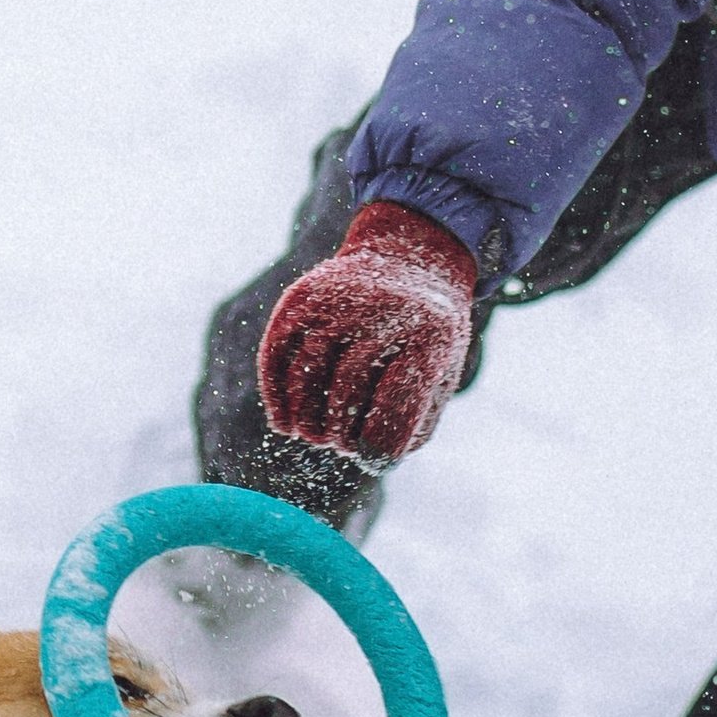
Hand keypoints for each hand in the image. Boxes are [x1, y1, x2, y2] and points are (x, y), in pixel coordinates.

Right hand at [258, 204, 477, 463]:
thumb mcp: (442, 371)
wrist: (408, 258)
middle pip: (347, 384)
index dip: (381, 439)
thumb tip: (374, 458)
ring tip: (313, 436)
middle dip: (338, 429)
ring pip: (306, 369)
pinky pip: (278, 349)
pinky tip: (282, 422)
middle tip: (338, 445)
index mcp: (431, 334)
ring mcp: (340, 297)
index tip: (370, 456)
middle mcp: (385, 309)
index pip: (399, 397)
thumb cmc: (426, 335)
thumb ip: (415, 420)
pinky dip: (275, 392)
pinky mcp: (304, 294)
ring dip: (304, 417)